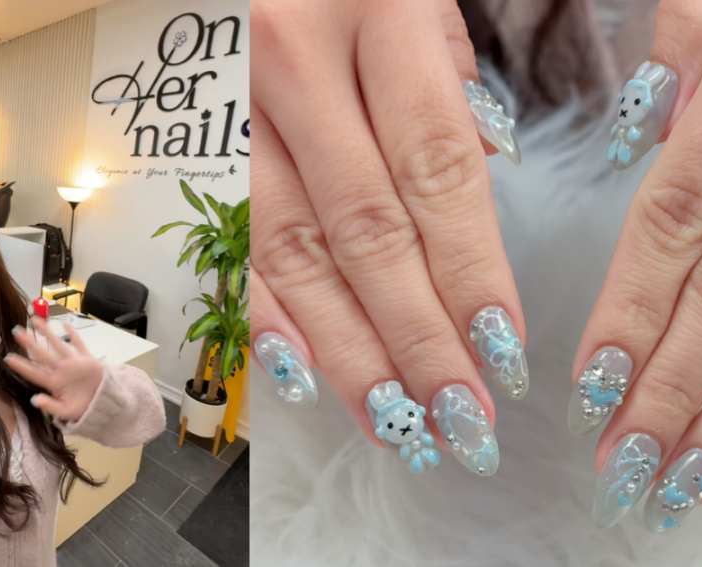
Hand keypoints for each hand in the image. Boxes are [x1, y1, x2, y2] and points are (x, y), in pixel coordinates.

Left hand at [6, 317, 103, 423]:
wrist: (104, 404)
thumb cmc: (83, 408)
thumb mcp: (66, 412)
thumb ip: (51, 407)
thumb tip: (35, 400)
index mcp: (54, 383)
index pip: (34, 373)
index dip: (22, 366)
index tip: (8, 358)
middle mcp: (61, 370)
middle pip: (43, 355)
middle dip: (30, 343)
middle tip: (16, 331)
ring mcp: (74, 363)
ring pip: (58, 345)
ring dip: (48, 333)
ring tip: (36, 321)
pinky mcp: (87, 360)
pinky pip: (79, 345)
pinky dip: (73, 335)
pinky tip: (65, 325)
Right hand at [250, 0, 526, 476]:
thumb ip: (450, 82)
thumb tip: (481, 177)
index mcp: (374, 9)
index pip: (436, 170)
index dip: (469, 272)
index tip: (502, 351)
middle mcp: (293, 59)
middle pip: (365, 229)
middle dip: (417, 336)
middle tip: (457, 414)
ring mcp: (234, 103)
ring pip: (295, 249)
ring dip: (347, 348)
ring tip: (395, 417)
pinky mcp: (199, 136)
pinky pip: (233, 237)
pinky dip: (268, 312)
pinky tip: (305, 372)